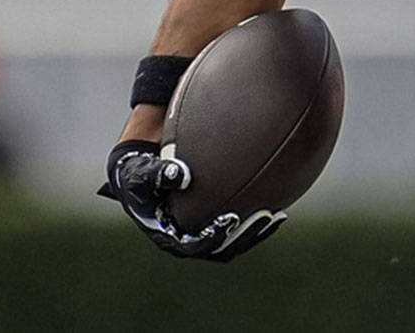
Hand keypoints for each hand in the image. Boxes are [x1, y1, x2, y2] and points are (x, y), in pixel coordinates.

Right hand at [98, 140, 284, 261]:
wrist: (140, 167)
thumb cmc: (138, 172)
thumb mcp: (141, 173)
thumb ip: (158, 174)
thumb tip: (181, 175)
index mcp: (168, 235)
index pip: (193, 246)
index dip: (212, 238)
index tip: (230, 222)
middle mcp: (187, 237)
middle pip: (220, 247)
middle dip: (243, 237)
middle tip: (263, 218)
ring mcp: (202, 230)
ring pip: (233, 239)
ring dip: (254, 231)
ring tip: (276, 215)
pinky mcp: (213, 218)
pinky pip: (239, 221)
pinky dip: (254, 214)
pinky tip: (276, 199)